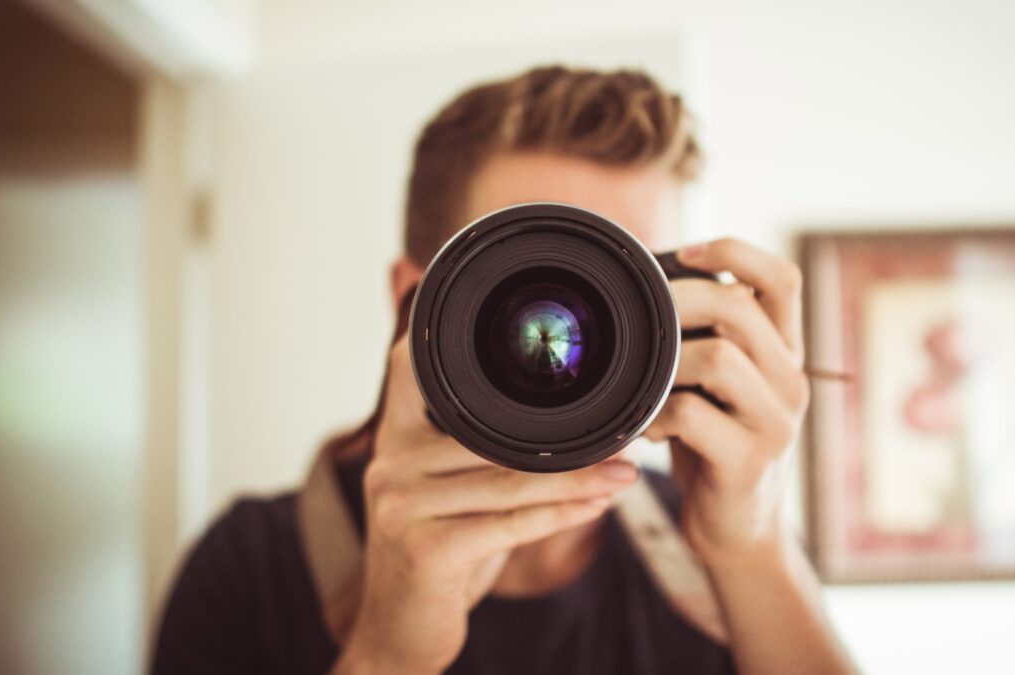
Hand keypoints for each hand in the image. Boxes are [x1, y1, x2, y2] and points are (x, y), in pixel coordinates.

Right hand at [333, 336, 639, 673]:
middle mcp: (390, 464)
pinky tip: (596, 506)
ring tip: (623, 473)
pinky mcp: (425, 550)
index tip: (529, 337)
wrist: (398, 633)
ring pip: (509, 482)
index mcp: (394, 440)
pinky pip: (510, 526)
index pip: (413, 370)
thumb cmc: (436, 557)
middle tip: (622, 438)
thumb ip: (480, 455)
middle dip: (565, 443)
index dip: (459, 342)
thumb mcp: (448, 495)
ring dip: (577, 479)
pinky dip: (561, 516)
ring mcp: (402, 507)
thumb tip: (564, 427)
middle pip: (493, 440)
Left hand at [644, 238, 808, 561]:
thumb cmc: (716, 443)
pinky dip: (656, 415)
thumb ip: (706, 339)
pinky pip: (694, 416)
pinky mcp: (749, 461)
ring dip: (667, 362)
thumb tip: (650, 282)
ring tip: (645, 382)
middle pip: (741, 307)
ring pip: (719, 357)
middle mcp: (791, 380)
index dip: (736, 251)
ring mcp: (775, 422)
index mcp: (785, 351)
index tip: (686, 250)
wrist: (737, 527)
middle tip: (641, 319)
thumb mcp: (719, 384)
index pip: (783, 279)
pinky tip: (645, 428)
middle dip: (680, 300)